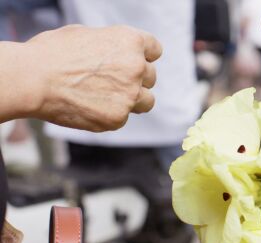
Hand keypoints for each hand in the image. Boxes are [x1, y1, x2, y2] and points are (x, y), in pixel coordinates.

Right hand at [22, 25, 161, 131]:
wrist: (33, 80)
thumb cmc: (52, 54)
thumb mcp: (86, 35)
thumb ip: (111, 45)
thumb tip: (118, 53)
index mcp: (130, 41)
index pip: (154, 50)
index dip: (143, 56)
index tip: (134, 61)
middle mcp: (136, 67)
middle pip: (150, 76)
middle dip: (135, 79)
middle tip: (110, 81)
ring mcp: (129, 94)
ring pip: (146, 100)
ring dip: (132, 100)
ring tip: (105, 96)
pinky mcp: (118, 117)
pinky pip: (122, 118)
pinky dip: (109, 114)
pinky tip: (88, 107)